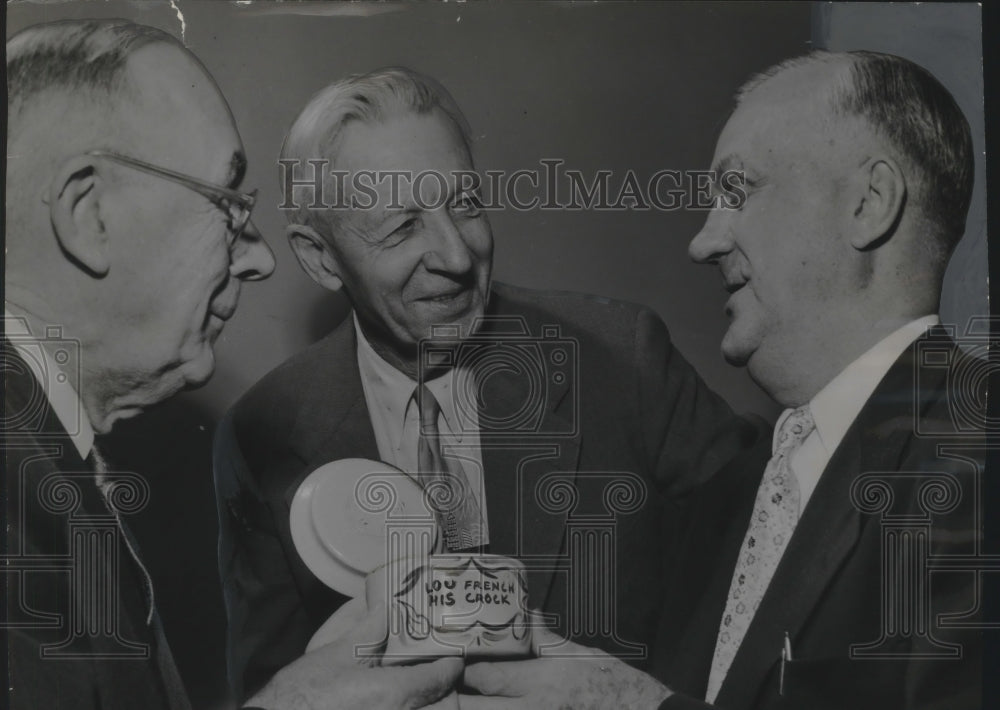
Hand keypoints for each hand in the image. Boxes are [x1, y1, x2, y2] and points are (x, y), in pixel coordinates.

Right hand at [247, 601, 462, 709]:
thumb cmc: (301, 696)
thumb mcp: (334, 656)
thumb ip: (366, 633)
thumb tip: (384, 612)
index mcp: (393, 694)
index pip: (439, 680)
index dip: (451, 666)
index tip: (453, 657)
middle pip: (444, 708)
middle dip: (445, 694)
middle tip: (438, 678)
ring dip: (428, 707)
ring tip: (420, 694)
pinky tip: (394, 705)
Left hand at [461, 625, 670, 708]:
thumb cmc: (612, 685)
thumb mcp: (578, 655)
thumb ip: (547, 640)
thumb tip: (530, 617)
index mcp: (541, 682)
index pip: (487, 678)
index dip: (461, 672)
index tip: (450, 662)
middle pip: (475, 709)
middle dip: (455, 700)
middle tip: (442, 689)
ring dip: (471, 709)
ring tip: (460, 700)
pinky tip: (491, 707)